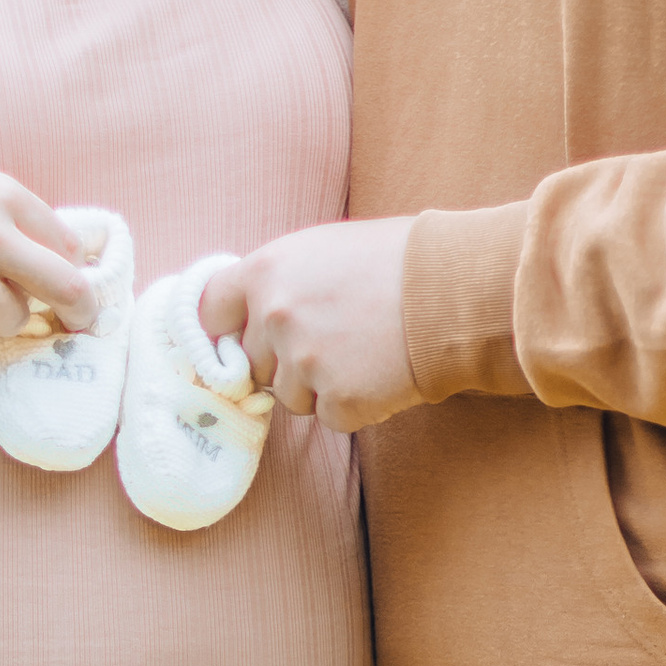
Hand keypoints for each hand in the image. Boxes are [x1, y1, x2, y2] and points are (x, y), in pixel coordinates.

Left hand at [200, 219, 421, 430]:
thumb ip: (277, 282)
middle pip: (253, 364)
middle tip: (334, 339)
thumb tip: (248, 316)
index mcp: (266, 272)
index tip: (240, 339)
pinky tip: (379, 374)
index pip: (210, 313)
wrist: (455, 289)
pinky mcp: (339, 401)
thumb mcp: (322, 248)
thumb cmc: (395, 260)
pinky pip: (328, 417)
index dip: (226, 331)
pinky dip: (353, 405)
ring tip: (363, 353)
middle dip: (284, 360)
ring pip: (289, 397)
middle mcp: (275, 317)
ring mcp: (305, 362)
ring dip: (319, 386)